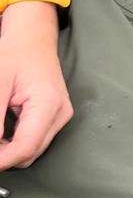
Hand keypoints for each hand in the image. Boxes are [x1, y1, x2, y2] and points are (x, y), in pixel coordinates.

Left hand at [0, 4, 72, 170]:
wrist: (32, 38)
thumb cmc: (16, 52)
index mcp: (48, 104)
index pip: (26, 147)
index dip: (3, 160)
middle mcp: (60, 114)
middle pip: (30, 153)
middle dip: (4, 156)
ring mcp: (60, 116)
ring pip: (33, 150)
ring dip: (9, 150)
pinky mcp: (55, 116)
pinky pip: (35, 139)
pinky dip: (15, 142)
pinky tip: (1, 134)